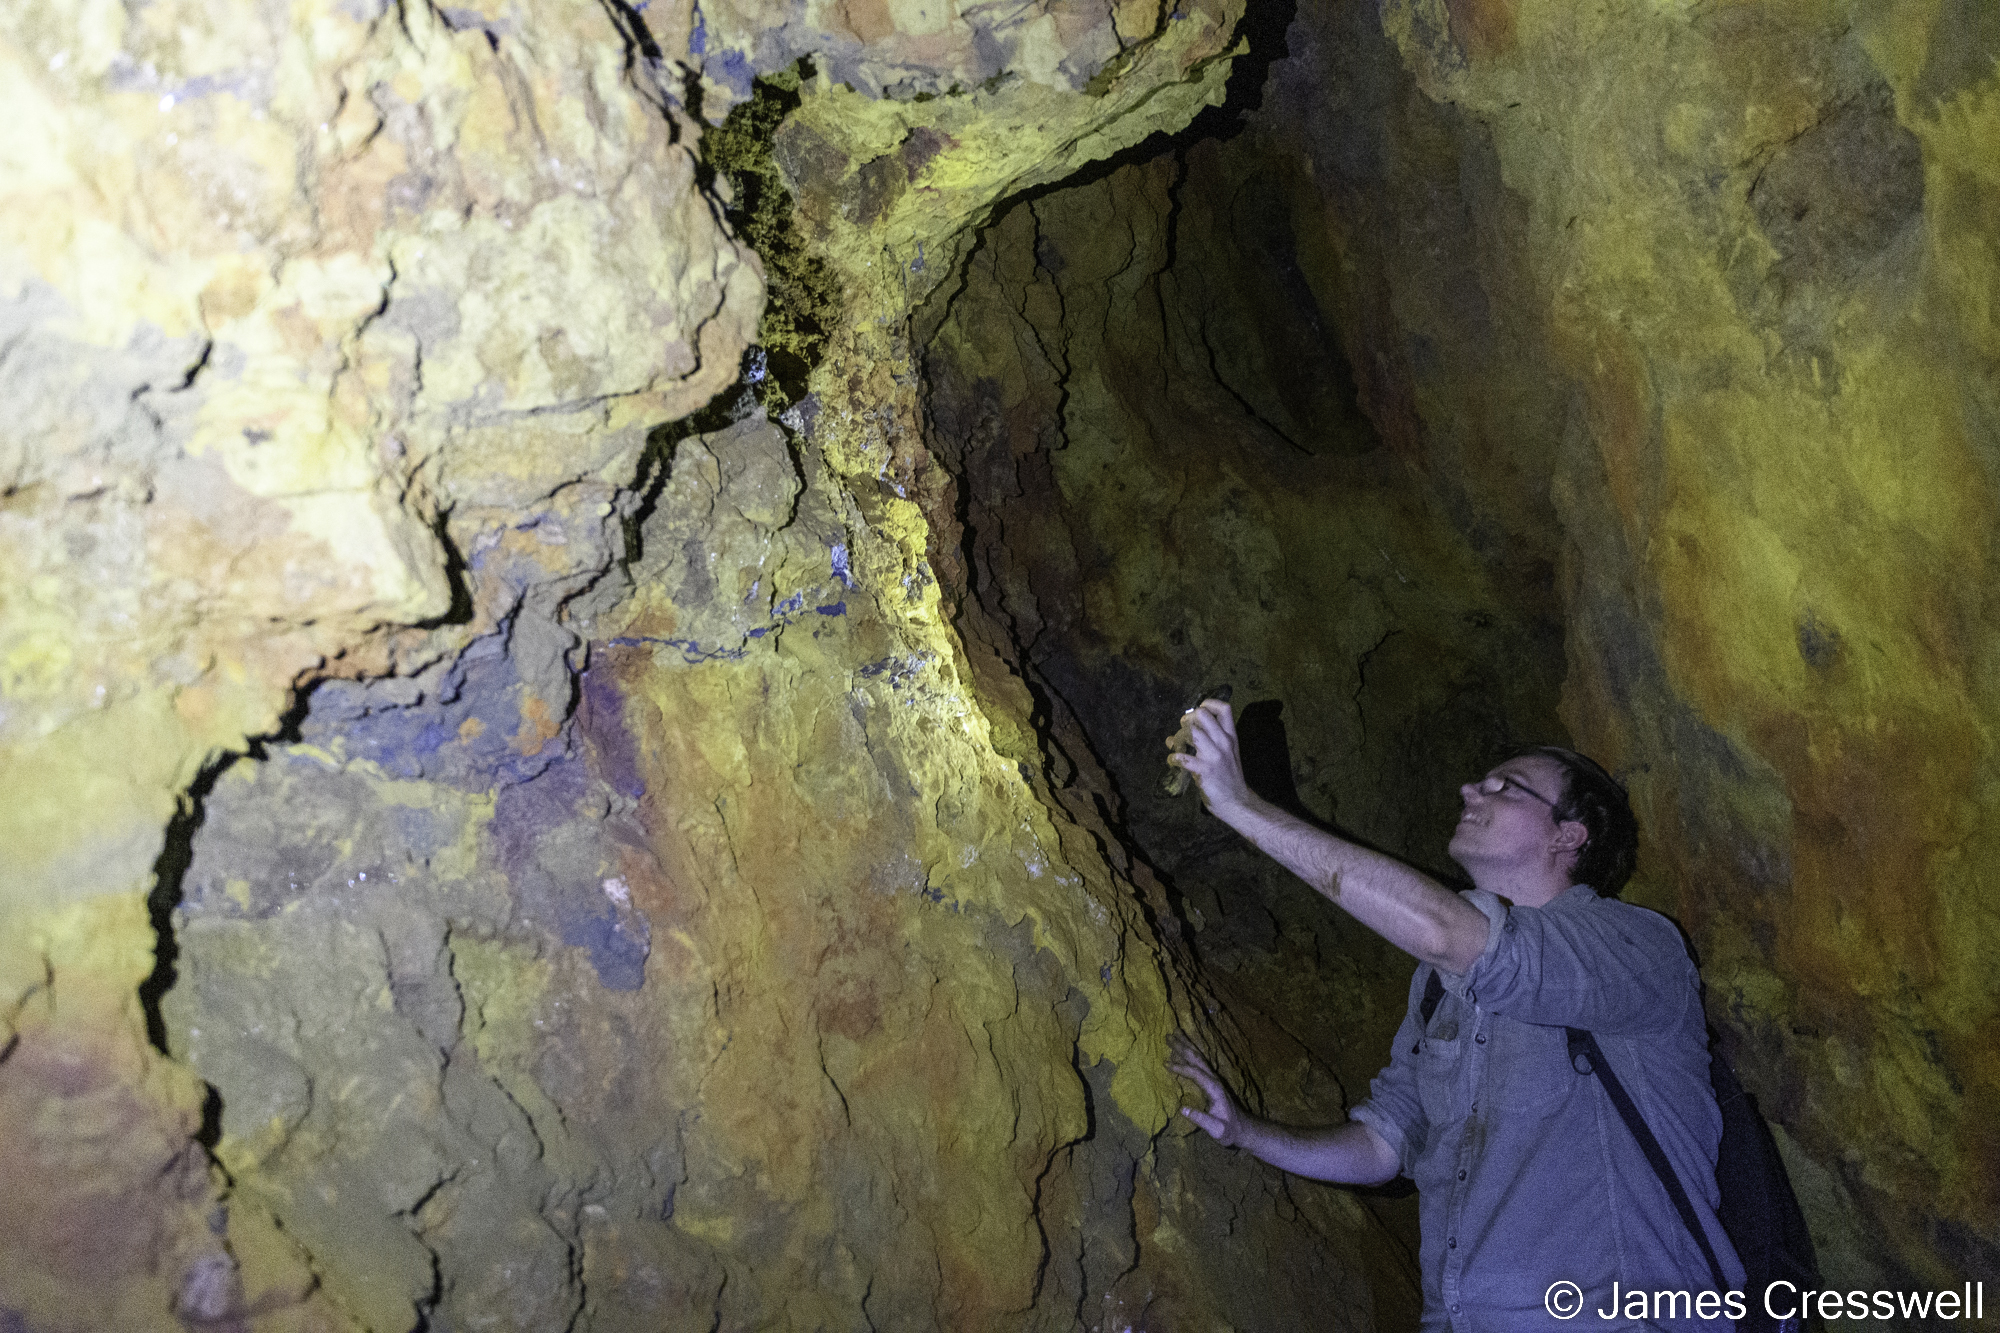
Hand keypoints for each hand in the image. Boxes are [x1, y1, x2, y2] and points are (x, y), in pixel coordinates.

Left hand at [1165, 699, 1253, 814]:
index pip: (1224, 708)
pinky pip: (1183, 758)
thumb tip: (1174, 736)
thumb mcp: (1225, 755)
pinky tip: (1172, 761)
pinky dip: (1173, 758)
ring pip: (1192, 733)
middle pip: (1203, 715)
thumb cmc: (1229, 778)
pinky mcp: (1205, 771)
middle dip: (1188, 719)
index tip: (1197, 713)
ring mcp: (1215, 756)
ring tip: (1177, 746)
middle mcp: (1224, 743)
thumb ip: (1206, 743)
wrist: (1237, 802)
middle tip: (1184, 730)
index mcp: (1231, 737)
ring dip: (1179, 737)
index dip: (1208, 704)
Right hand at [1167, 1033, 1252, 1147]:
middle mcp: (1214, 1079)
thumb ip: (1201, 1119)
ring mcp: (1214, 1079)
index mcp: (1214, 1088)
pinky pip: (1200, 1063)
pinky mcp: (1213, 1082)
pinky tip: (1184, 1050)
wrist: (1243, 1128)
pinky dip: (1191, 1053)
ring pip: (1199, 1058)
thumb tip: (1182, 1109)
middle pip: (1197, 1059)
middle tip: (1168, 1035)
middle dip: (1183, 1046)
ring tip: (1175, 1034)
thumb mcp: (1217, 1129)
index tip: (1165, 1063)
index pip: (1195, 1073)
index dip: (1181, 1067)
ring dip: (1187, 1045)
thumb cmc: (1229, 1130)